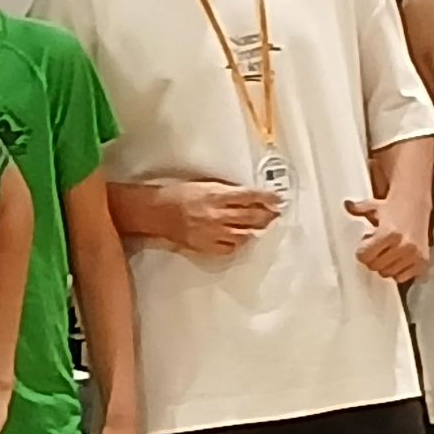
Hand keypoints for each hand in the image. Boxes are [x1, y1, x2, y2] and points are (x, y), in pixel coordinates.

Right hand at [153, 179, 284, 256]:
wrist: (155, 212)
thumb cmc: (176, 195)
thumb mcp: (203, 185)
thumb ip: (226, 192)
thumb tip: (248, 197)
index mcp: (215, 194)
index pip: (249, 196)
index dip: (267, 198)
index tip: (278, 199)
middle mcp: (217, 214)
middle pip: (252, 217)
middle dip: (267, 215)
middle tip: (275, 214)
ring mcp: (212, 232)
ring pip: (244, 235)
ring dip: (255, 231)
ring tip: (261, 228)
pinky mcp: (206, 246)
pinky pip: (230, 248)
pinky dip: (238, 244)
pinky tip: (240, 239)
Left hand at [344, 193, 430, 284]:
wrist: (416, 204)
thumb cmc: (392, 207)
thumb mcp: (373, 206)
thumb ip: (358, 208)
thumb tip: (346, 204)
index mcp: (389, 233)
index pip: (365, 256)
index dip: (362, 252)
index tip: (365, 246)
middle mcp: (404, 245)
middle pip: (375, 266)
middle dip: (373, 259)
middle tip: (377, 249)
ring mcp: (415, 255)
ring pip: (388, 273)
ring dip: (385, 265)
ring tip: (388, 252)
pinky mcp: (423, 262)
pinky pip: (402, 278)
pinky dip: (398, 271)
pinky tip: (398, 258)